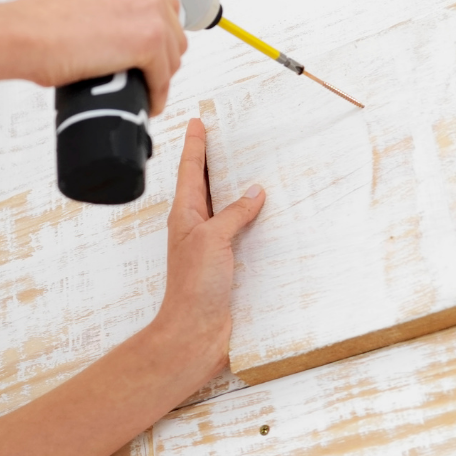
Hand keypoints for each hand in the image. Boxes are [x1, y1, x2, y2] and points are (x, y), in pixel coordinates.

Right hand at [9, 0, 187, 112]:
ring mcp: (150, 10)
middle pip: (172, 25)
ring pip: (172, 53)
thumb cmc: (40, 14)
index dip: (153, 26)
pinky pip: (162, 76)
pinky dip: (156, 93)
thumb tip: (113, 10)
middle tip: (144, 70)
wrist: (27, 33)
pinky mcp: (149, 41)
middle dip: (160, 51)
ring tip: (143, 88)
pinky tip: (146, 101)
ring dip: (159, 73)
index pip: (160, 0)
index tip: (146, 44)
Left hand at [149, 118, 264, 385]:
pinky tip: (270, 215)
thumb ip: (233, 213)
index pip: (191, 170)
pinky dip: (254, 220)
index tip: (198, 121)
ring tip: (254, 167)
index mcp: (185, 215)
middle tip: (229, 135)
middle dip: (217, 161)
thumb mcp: (213, 240)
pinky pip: (242, 233)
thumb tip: (254, 192)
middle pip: (208, 186)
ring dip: (238, 190)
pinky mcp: (229, 265)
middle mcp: (197, 227)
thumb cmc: (194, 287)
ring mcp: (212, 247)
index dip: (196, 145)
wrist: (196, 334)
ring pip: (227, 209)